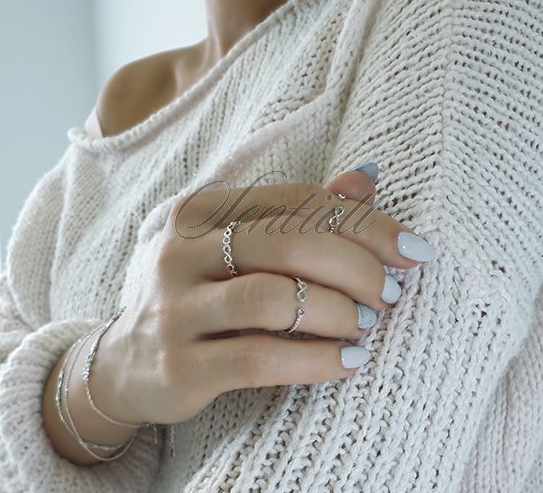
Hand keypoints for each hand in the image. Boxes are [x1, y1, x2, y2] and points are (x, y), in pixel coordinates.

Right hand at [92, 164, 434, 426]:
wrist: (129, 363)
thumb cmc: (203, 296)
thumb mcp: (242, 248)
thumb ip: (301, 213)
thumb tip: (368, 178)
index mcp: (201, 211)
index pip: (297, 201)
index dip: (363, 221)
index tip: (413, 250)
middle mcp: (181, 250)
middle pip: (289, 243)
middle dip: (357, 268)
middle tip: (389, 294)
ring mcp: (174, 307)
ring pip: (275, 299)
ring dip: (338, 312)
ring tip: (366, 326)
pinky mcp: (178, 365)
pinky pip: (260, 358)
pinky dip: (317, 360)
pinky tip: (350, 362)